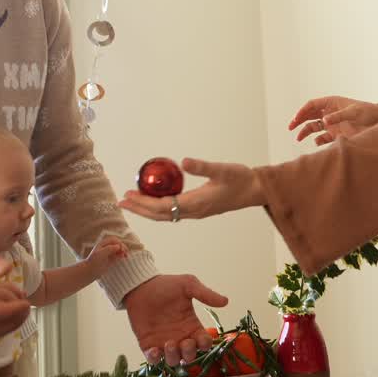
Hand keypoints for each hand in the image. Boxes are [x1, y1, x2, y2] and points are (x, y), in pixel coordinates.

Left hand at [84, 235, 128, 272]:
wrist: (89, 271)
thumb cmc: (94, 261)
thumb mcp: (101, 254)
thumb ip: (109, 248)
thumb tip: (118, 246)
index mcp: (103, 243)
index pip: (114, 240)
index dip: (119, 243)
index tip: (122, 249)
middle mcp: (106, 247)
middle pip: (117, 244)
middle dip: (123, 247)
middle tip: (126, 253)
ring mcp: (109, 253)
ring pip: (119, 250)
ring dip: (123, 251)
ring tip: (126, 256)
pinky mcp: (110, 259)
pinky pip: (118, 256)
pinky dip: (121, 256)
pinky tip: (124, 257)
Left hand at [118, 158, 265, 222]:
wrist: (255, 190)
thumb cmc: (240, 179)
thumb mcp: (222, 169)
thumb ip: (202, 166)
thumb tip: (183, 161)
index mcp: (196, 203)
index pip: (163, 206)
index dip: (144, 202)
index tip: (129, 195)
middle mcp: (194, 211)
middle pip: (160, 214)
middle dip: (140, 208)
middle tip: (122, 201)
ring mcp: (196, 212)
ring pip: (165, 214)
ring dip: (147, 209)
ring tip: (132, 201)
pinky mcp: (199, 209)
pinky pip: (173, 211)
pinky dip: (158, 206)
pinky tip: (153, 198)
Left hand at [124, 274, 228, 364]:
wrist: (141, 286)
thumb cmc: (166, 285)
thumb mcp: (188, 285)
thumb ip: (206, 294)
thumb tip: (226, 301)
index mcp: (192, 326)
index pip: (204, 343)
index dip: (205, 345)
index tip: (200, 338)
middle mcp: (180, 337)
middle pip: (190, 356)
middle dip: (189, 353)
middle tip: (184, 342)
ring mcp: (164, 343)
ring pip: (174, 361)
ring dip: (174, 357)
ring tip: (169, 343)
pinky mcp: (148, 345)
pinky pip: (154, 360)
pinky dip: (155, 359)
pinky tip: (154, 350)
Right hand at [289, 95, 377, 145]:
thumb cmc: (368, 112)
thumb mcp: (354, 112)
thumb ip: (338, 116)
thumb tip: (324, 121)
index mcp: (332, 102)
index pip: (312, 105)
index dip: (303, 111)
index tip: (296, 119)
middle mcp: (330, 112)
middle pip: (309, 115)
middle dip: (299, 121)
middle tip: (290, 127)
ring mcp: (333, 124)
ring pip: (314, 127)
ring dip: (305, 131)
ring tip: (298, 138)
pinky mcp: (337, 134)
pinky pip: (323, 138)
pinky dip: (318, 141)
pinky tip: (316, 142)